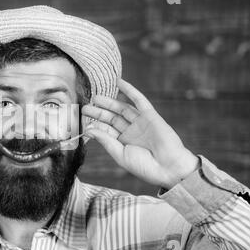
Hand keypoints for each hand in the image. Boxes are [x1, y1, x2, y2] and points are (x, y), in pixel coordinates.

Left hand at [82, 79, 199, 189]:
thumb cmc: (144, 166)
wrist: (169, 168)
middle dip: (98, 112)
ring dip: (109, 102)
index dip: (94, 124)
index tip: (81, 120)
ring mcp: (140, 123)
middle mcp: (131, 132)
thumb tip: (88, 130)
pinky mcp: (151, 116)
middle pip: (111, 118)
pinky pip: (139, 100)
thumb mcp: (119, 154)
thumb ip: (105, 140)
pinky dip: (129, 90)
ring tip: (95, 97)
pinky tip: (118, 82)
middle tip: (84, 107)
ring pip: (122, 108)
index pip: (105, 130)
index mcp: (123, 143)